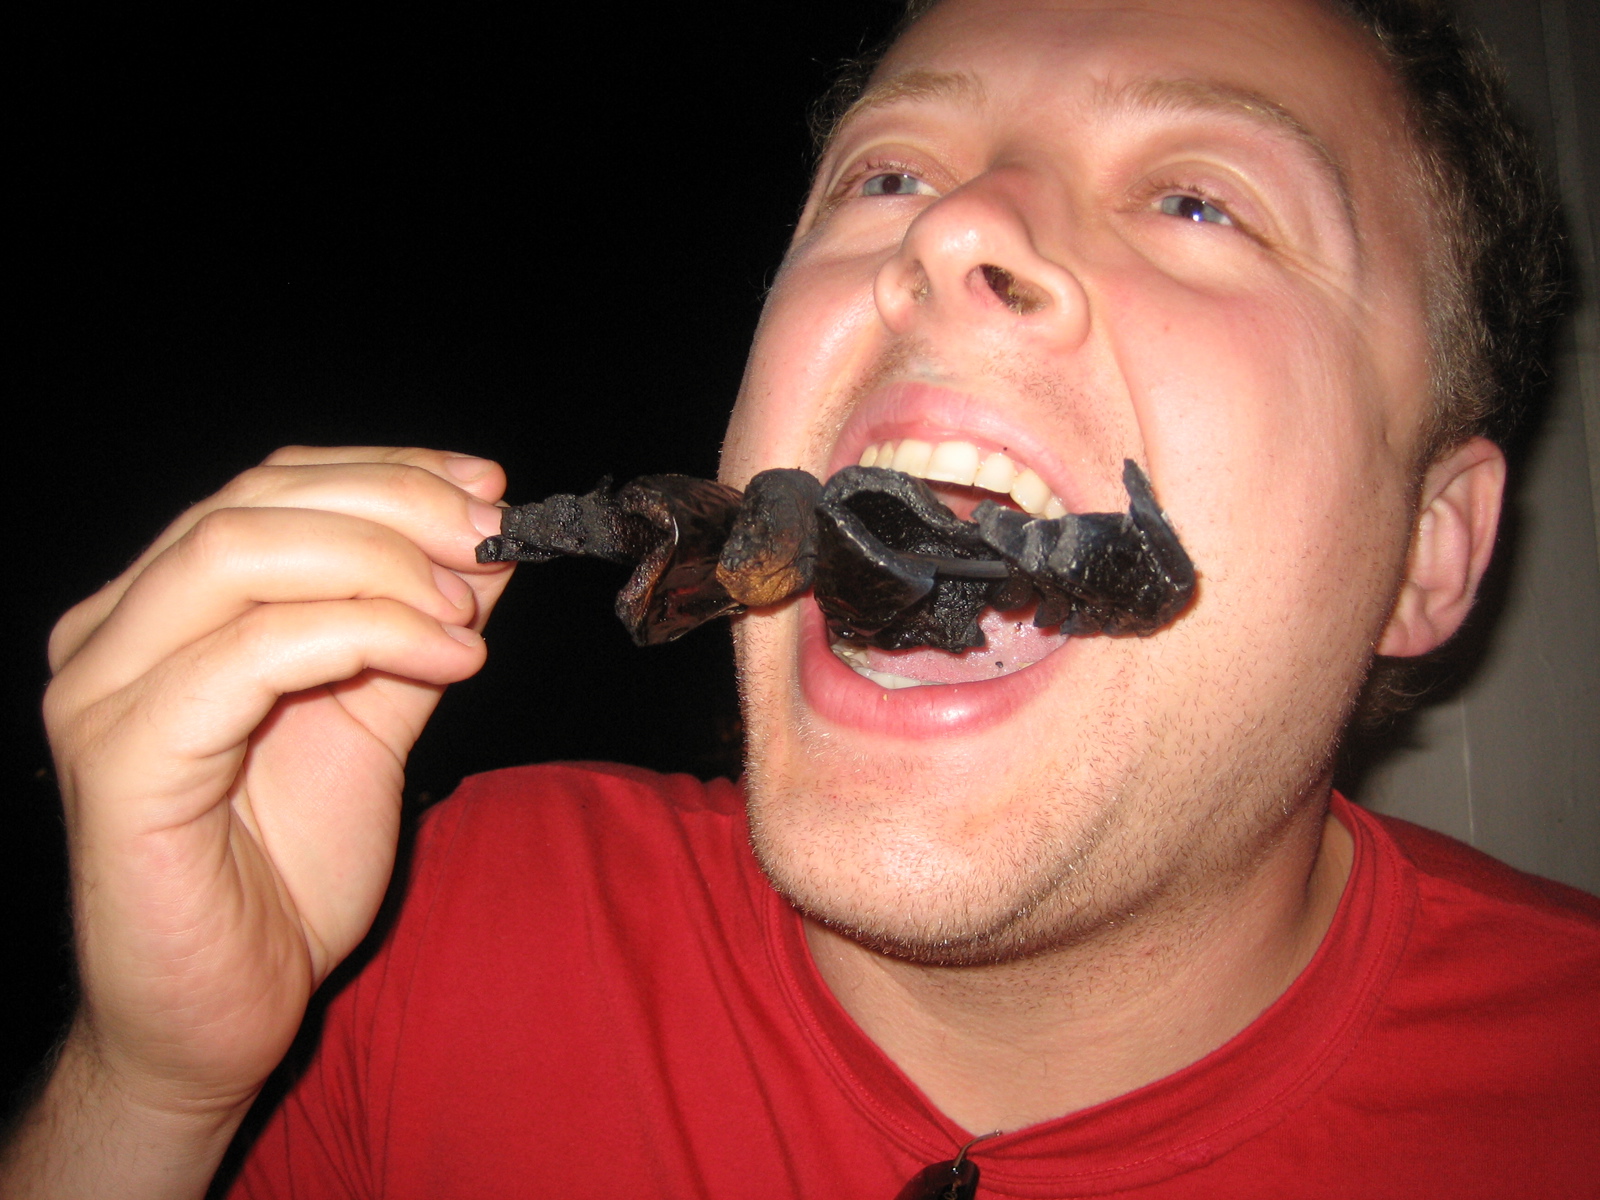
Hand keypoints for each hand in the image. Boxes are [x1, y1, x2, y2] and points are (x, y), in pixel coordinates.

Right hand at [41, 446, 512, 1117]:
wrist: (222, 1014)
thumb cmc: (285, 871)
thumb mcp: (375, 719)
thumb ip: (415, 628)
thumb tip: (489, 543)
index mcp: (163, 609)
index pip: (269, 487)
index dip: (389, 472)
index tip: (491, 490)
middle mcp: (112, 632)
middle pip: (254, 501)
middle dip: (396, 505)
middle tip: (492, 541)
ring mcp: (102, 692)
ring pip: (240, 554)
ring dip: (382, 566)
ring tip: (466, 616)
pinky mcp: (122, 761)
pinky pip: (249, 654)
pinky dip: (366, 635)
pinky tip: (450, 660)